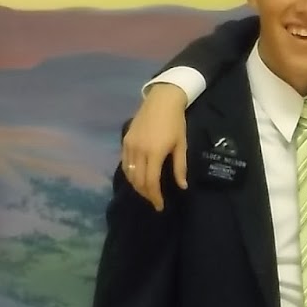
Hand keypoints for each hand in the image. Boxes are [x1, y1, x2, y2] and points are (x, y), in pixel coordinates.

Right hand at [120, 84, 187, 210]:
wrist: (162, 100)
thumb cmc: (176, 122)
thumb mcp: (181, 145)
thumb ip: (180, 167)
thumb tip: (182, 187)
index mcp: (154, 153)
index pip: (151, 182)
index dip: (155, 196)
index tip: (160, 206)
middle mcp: (139, 151)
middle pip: (138, 181)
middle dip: (146, 194)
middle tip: (154, 201)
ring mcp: (129, 145)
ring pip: (129, 173)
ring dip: (137, 186)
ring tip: (147, 192)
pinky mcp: (125, 140)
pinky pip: (124, 163)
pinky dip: (130, 174)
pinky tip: (137, 178)